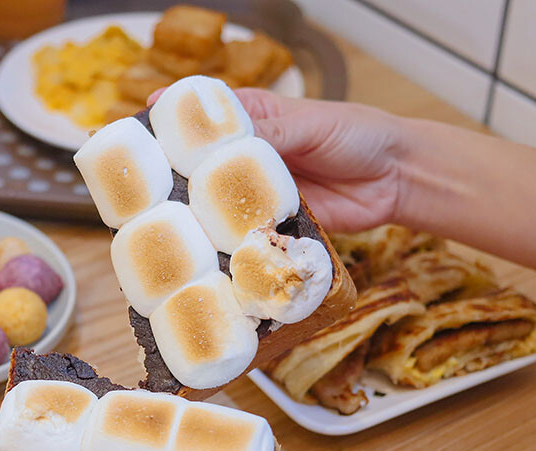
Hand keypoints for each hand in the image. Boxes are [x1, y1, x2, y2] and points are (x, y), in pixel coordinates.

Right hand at [148, 87, 405, 232]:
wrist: (394, 179)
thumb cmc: (357, 135)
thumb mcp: (313, 124)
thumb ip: (271, 132)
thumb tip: (226, 136)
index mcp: (253, 119)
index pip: (204, 116)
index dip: (172, 119)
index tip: (142, 123)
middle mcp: (247, 157)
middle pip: (201, 165)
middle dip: (172, 174)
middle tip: (142, 186)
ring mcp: (256, 192)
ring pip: (217, 202)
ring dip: (195, 213)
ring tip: (164, 223)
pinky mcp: (270, 223)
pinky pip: (243, 232)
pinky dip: (227, 241)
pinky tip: (207, 248)